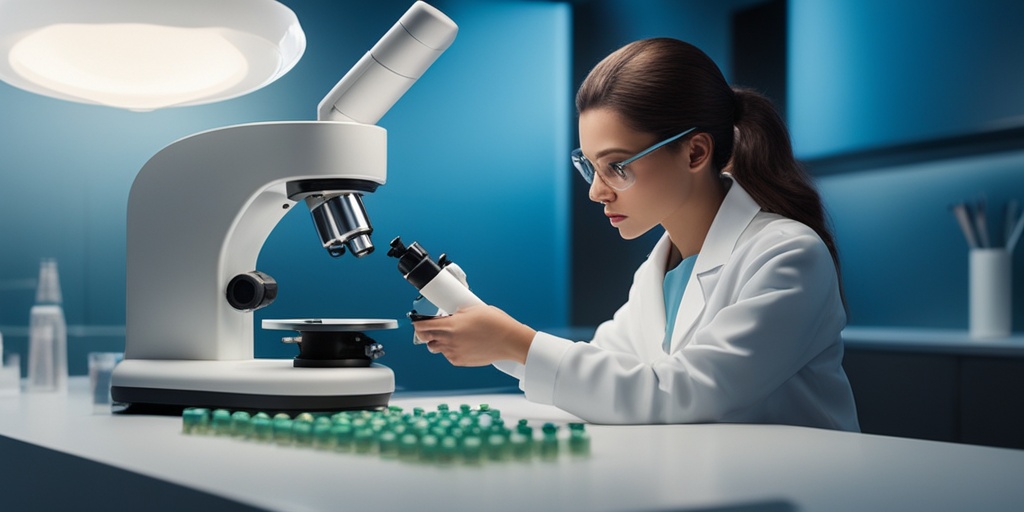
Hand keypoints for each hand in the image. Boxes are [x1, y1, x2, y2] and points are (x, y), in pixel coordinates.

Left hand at [412, 305, 534, 365]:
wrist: (509, 341)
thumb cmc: (495, 323)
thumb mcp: (473, 309)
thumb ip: (457, 312)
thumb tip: (451, 314)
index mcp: (450, 325)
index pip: (422, 326)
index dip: (417, 323)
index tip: (417, 321)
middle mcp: (449, 340)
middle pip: (424, 339)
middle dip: (425, 333)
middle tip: (431, 328)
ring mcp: (454, 352)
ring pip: (436, 348)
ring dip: (438, 341)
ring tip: (450, 335)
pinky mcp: (461, 361)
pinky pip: (448, 356)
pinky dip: (450, 350)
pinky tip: (462, 344)